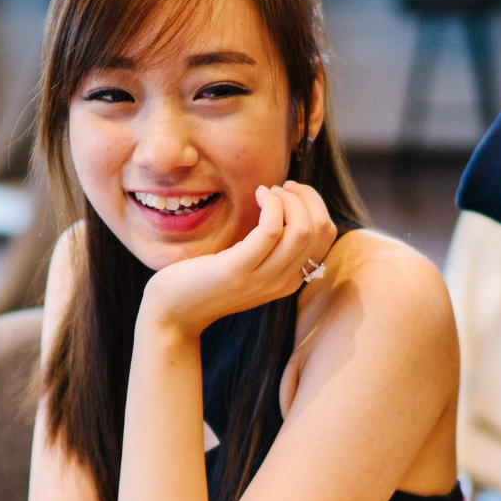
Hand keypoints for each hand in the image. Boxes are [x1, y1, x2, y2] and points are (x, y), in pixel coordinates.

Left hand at [138, 181, 335, 336]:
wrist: (174, 313)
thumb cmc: (206, 281)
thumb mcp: (248, 265)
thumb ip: (270, 247)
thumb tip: (285, 205)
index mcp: (291, 279)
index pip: (326, 235)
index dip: (315, 203)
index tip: (290, 192)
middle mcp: (284, 282)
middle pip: (320, 229)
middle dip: (306, 196)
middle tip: (280, 187)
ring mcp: (262, 279)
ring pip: (301, 229)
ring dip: (289, 199)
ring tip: (267, 191)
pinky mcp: (238, 270)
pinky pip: (270, 230)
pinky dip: (270, 204)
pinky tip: (257, 195)